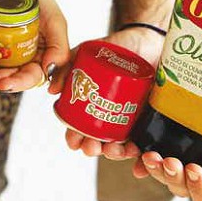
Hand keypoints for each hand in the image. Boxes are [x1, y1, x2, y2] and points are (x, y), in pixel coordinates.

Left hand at [0, 0, 69, 94]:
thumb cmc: (42, 1)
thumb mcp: (56, 22)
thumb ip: (59, 48)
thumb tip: (49, 71)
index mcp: (39, 59)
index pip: (30, 77)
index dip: (18, 83)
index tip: (5, 84)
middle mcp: (20, 61)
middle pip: (8, 77)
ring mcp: (3, 54)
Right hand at [63, 26, 164, 157]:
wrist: (149, 39)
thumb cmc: (117, 46)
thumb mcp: (86, 53)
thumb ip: (67, 68)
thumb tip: (51, 90)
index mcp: (92, 105)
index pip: (79, 128)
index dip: (75, 138)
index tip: (74, 141)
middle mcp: (109, 115)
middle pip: (98, 141)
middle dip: (93, 149)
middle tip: (92, 147)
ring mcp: (130, 119)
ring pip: (120, 146)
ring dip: (115, 155)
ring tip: (114, 150)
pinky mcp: (150, 120)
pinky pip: (146, 143)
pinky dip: (141, 157)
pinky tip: (139, 161)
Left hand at [133, 96, 201, 200]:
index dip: (199, 189)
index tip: (194, 168)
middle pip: (180, 188)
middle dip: (171, 178)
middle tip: (166, 160)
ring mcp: (183, 158)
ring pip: (162, 174)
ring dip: (153, 168)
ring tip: (149, 154)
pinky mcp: (168, 141)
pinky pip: (151, 154)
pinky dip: (140, 155)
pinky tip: (134, 147)